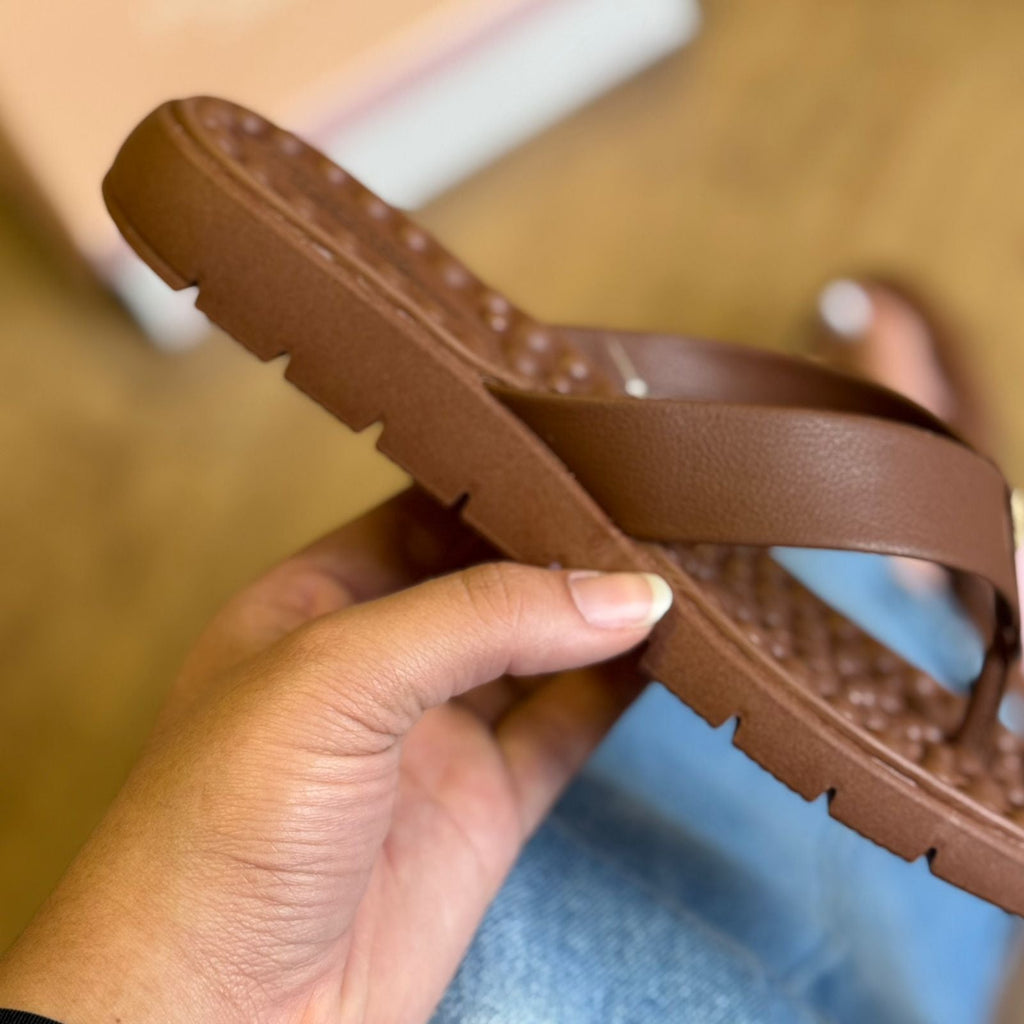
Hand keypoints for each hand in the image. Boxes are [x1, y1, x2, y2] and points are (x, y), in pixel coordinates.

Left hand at [0, 489, 670, 1023]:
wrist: (216, 1020)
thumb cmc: (216, 834)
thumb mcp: (335, 680)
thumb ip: (478, 619)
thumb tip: (622, 591)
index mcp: (314, 604)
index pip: (424, 512)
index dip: (499, 481)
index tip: (583, 448)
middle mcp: (380, 662)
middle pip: (492, 578)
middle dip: (564, 541)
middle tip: (650, 496)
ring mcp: (435, 735)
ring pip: (540, 647)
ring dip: (602, 609)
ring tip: (676, 559)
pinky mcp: (484, 807)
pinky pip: (567, 725)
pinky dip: (620, 686)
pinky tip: (668, 646)